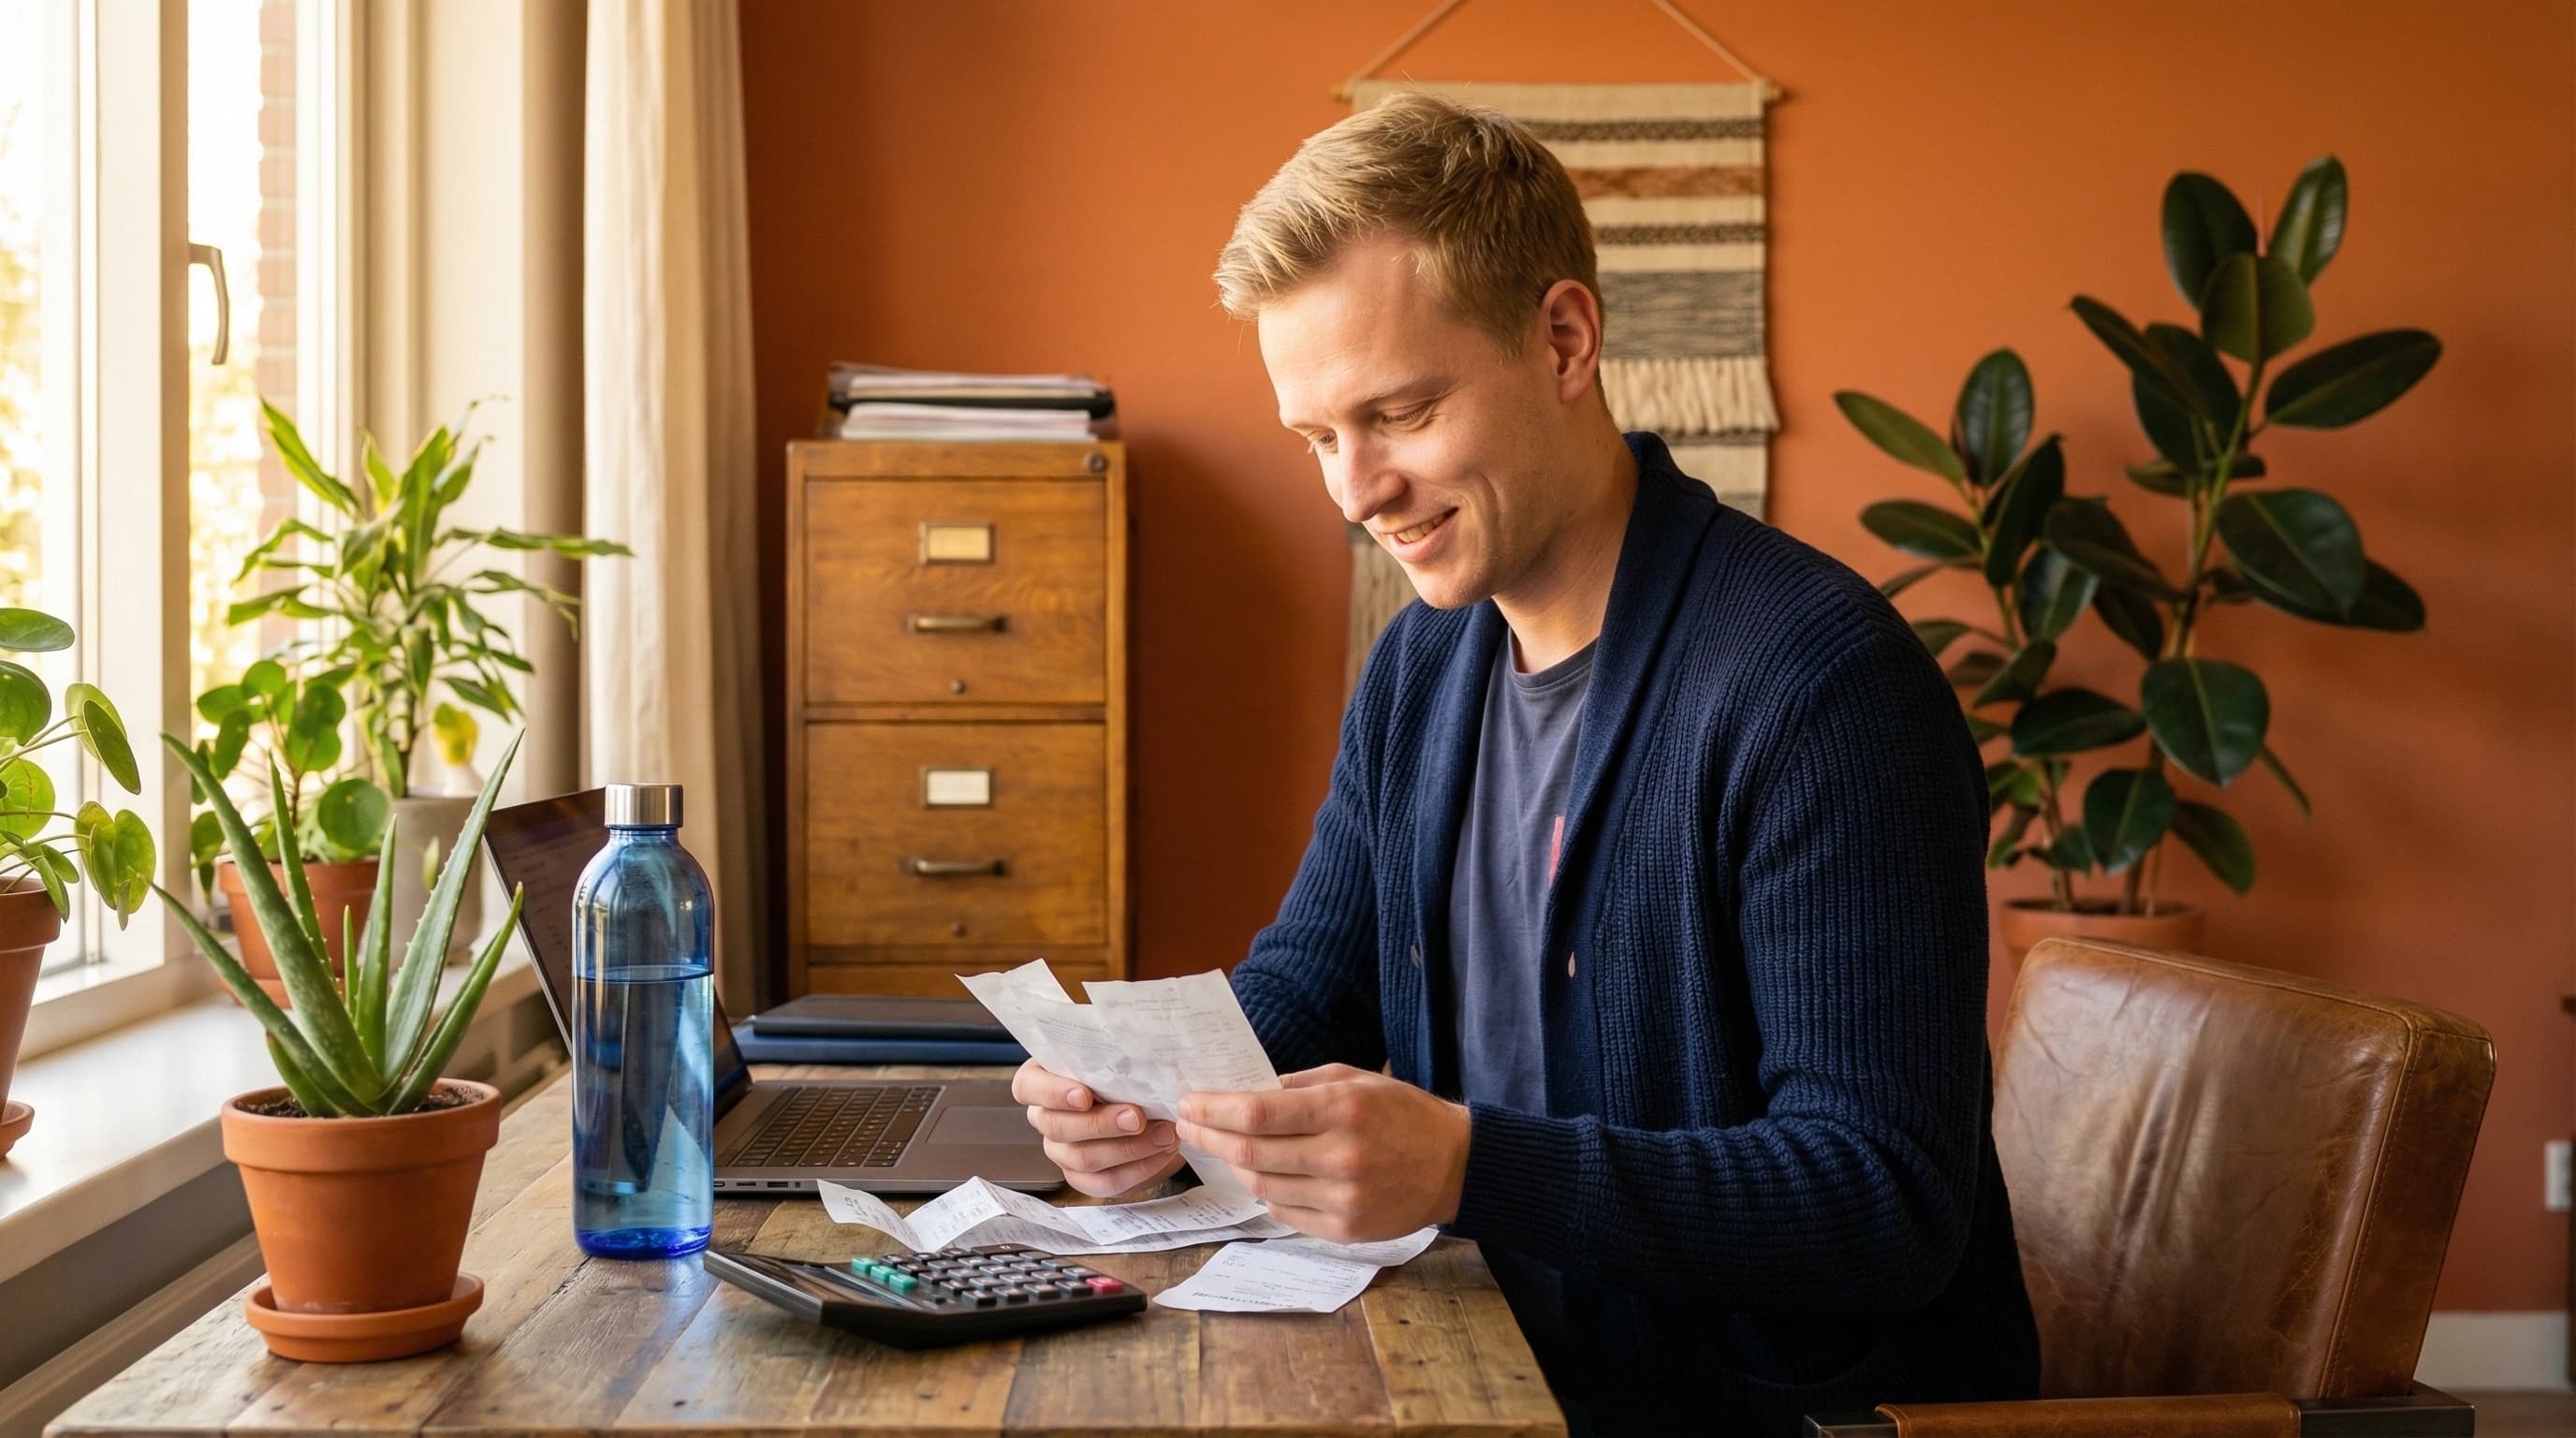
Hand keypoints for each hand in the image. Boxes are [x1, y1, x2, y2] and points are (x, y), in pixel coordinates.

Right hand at [1011, 1059, 1184, 1198]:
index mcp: (1041, 1080)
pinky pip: (1103, 1183)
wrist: (1150, 1102)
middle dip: (1101, 1124)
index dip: (1052, 1093)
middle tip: (1139, 1117)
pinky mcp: (1084, 1177)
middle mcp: (1045, 1118)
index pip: (1028, 1087)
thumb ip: (1114, 1047)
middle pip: (1058, 1127)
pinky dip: (1137, 1170)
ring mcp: (1061, 1151)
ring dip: (1127, 1149)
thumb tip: (1132, 1043)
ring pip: (1082, 1159)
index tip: (1085, 1095)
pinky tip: (1162, 1154)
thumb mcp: (1117, 1051)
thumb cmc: (1126, 1068)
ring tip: (1164, 1134)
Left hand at [1176, 1063, 1470, 1242]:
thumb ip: (1298, 1086)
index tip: (1189, 1102)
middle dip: (1209, 1136)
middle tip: (1188, 1125)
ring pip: (1262, 1185)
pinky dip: (1265, 1192)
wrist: (1455, 1165)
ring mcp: (1342, 1198)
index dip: (1213, 1109)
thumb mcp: (1354, 1079)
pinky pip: (1285, 1212)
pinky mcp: (1345, 1229)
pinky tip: (1259, 1174)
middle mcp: (1340, 1156)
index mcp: (1341, 1109)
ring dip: (1233, 1165)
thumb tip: (1244, 1093)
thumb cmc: (1403, 1114)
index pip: (1257, 1113)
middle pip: (1250, 1152)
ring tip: (1221, 1147)